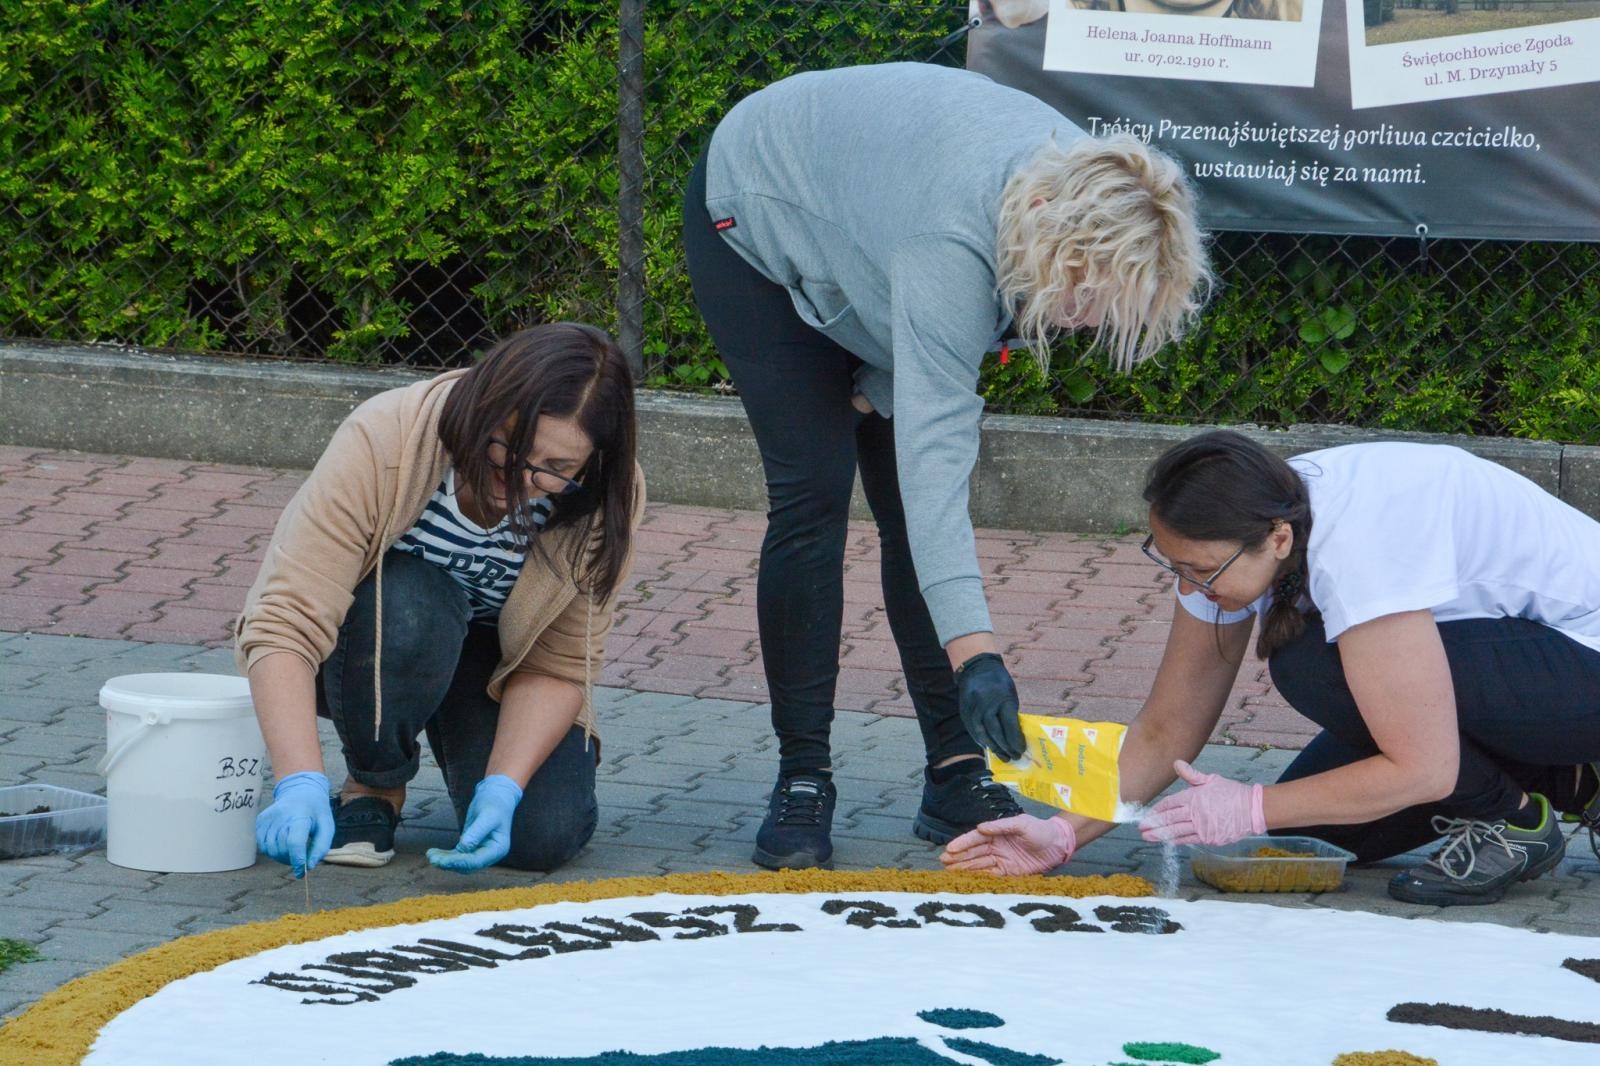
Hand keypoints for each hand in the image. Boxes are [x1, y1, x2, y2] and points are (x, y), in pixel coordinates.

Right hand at [255, 771, 333, 878]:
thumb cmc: (316, 812)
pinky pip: (262, 845)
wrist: (300, 792)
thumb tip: (310, 866)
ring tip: (292, 849)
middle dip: (291, 859)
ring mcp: (268, 818)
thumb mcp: (327, 827)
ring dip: (281, 856)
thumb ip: (321, 847)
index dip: (297, 860)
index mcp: (300, 815)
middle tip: (301, 857)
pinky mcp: (260, 822)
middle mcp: (281, 816)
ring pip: (270, 849)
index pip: (294, 842)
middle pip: (281, 848)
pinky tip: (282, 843)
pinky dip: (272, 850)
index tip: (301, 872)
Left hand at [427, 774, 522, 873]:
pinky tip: (433, 852)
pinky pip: (457, 856)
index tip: (442, 860)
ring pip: (461, 863)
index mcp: (498, 849)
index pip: (476, 861)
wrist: (496, 796)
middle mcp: (490, 854)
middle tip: (432, 858)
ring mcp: (481, 852)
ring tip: (430, 854)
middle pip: (468, 865)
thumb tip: (463, 847)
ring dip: (445, 861)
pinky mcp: (471, 848)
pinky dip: (446, 856)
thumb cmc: (494, 804)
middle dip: (449, 863)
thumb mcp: (487, 815)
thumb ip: (476, 832)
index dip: (458, 862)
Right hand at [940, 814, 1074, 875]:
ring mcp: (1001, 860)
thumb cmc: (1040, 830)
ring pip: (979, 865)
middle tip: (943, 862)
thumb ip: (1001, 826)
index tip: (949, 849)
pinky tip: (967, 880)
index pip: (976, 838)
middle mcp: (996, 846)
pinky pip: (991, 875)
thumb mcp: (1021, 824)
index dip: (962, 844)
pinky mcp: (1009, 872)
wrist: (1058, 845)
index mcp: (997, 832)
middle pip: (974, 852)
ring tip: (949, 872)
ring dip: (964, 868)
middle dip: (958, 857)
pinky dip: (979, 877)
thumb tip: (980, 827)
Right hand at [956, 652, 1024, 760]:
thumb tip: (1015, 736)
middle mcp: (987, 704)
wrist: (977, 667)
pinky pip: (973, 730)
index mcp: (1003, 698)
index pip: (1010, 725)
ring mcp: (974, 708)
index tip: (1021, 750)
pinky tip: (988, 747)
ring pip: (983, 733)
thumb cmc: (999, 682)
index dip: (1016, 740)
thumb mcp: (1010, 694)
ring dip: (993, 747)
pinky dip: (981, 740)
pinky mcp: (965, 711)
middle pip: (996, 732)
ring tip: (1003, 756)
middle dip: (1006, 747)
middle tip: (1014, 757)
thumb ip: (1011, 714)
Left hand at [1139, 760, 1265, 845]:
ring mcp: (1202, 827)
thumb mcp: (1211, 780)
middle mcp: (1195, 813)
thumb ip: (1191, 775)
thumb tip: (1176, 763)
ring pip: (1177, 832)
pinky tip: (1168, 842)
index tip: (1147, 814)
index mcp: (1194, 797)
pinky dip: (1177, 841)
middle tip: (1141, 829)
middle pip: (1170, 819)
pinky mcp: (1209, 838)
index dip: (1157, 810)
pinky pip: (1189, 840)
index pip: (1170, 804)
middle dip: (1153, 824)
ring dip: (1161, 835)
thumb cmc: (1231, 792)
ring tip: (1148, 837)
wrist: (1252, 809)